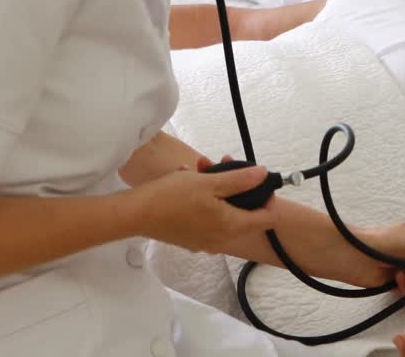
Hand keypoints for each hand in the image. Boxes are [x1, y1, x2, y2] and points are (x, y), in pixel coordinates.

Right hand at [130, 161, 275, 253]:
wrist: (136, 215)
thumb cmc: (172, 197)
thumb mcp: (209, 183)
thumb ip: (240, 180)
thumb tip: (264, 175)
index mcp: (231, 227)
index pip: (267, 218)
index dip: (267, 197)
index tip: (257, 180)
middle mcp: (222, 239)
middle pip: (245, 213)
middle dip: (238, 186)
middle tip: (225, 164)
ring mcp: (206, 241)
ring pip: (225, 212)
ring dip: (219, 188)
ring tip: (201, 167)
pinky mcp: (192, 238)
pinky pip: (209, 218)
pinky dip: (206, 200)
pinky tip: (189, 181)